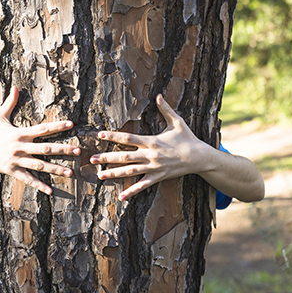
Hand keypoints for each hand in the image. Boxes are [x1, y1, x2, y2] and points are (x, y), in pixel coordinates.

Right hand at [0, 86, 79, 194]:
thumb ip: (10, 102)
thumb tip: (15, 87)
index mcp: (19, 133)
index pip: (42, 129)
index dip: (57, 126)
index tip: (71, 124)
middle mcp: (19, 147)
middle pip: (45, 148)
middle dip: (62, 149)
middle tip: (78, 151)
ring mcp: (16, 160)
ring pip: (39, 166)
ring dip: (55, 169)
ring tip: (70, 172)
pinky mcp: (12, 171)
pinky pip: (28, 179)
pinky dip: (39, 185)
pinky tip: (51, 190)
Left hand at [90, 94, 209, 200]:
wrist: (199, 158)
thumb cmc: (187, 139)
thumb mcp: (177, 122)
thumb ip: (166, 109)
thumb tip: (158, 95)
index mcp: (152, 141)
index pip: (129, 138)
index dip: (114, 136)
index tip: (100, 135)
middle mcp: (150, 155)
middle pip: (125, 157)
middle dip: (107, 158)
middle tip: (92, 159)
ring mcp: (153, 168)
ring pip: (130, 172)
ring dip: (114, 174)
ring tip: (100, 176)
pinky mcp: (158, 177)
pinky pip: (142, 186)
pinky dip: (131, 192)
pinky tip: (121, 197)